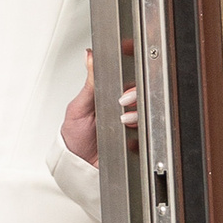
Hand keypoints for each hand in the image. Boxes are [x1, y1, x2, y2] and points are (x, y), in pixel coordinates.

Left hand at [60, 49, 139, 171]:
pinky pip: (148, 134)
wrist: (78, 167)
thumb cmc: (74, 138)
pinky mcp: (137, 141)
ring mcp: (132, 125)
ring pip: (147, 113)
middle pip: (141, 95)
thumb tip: (89, 56)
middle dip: (135, 96)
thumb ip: (89, 84)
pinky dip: (142, 133)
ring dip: (137, 114)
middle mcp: (123, 109)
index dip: (129, 80)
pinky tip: (131, 133)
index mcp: (110, 96)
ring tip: (123, 120)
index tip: (123, 86)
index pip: (127, 81)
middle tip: (122, 102)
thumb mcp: (78, 108)